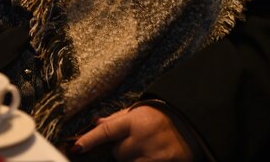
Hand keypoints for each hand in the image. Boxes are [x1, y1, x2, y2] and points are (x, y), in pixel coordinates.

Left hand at [70, 105, 194, 161]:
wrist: (193, 125)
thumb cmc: (162, 117)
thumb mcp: (138, 111)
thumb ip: (116, 119)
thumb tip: (94, 122)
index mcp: (136, 121)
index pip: (107, 131)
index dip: (90, 140)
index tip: (76, 148)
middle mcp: (144, 139)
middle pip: (117, 153)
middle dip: (121, 150)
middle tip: (133, 143)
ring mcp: (155, 156)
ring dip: (131, 160)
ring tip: (143, 151)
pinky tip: (147, 156)